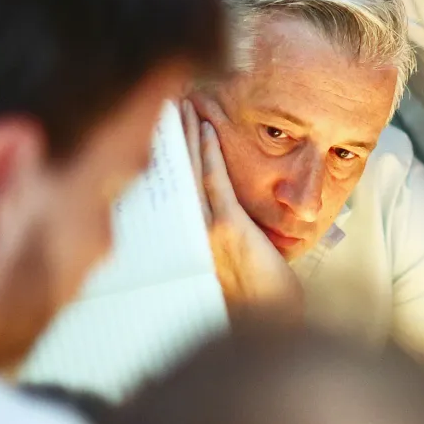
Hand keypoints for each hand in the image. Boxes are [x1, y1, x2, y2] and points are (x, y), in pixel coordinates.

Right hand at [182, 100, 303, 320]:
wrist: (270, 323)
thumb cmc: (252, 298)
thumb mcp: (225, 263)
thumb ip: (212, 237)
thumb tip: (208, 215)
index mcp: (182, 238)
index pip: (168, 186)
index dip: (162, 154)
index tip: (153, 125)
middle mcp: (185, 231)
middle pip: (172, 173)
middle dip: (167, 136)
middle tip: (160, 101)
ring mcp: (205, 227)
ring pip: (190, 171)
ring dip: (186, 134)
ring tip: (180, 103)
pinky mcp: (228, 226)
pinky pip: (216, 181)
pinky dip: (210, 153)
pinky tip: (207, 128)